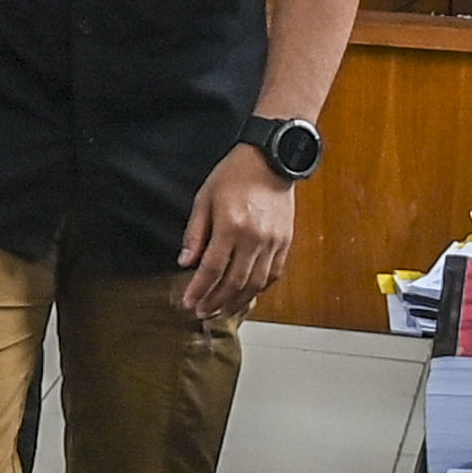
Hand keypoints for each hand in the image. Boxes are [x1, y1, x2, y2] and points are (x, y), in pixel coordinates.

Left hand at [175, 146, 297, 317]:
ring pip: (255, 284)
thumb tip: (185, 262)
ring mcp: (273, 242)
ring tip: (220, 310)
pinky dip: (259, 289)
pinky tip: (245, 295)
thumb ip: (195, 233)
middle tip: (201, 312)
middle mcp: (254, 238)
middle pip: (234, 282)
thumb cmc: (235, 175)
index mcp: (231, 226)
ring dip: (236, 302)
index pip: (212, 268)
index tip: (188, 302)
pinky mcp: (285, 242)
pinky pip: (273, 274)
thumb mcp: (204, 198)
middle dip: (215, 302)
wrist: (272, 160)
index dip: (199, 289)